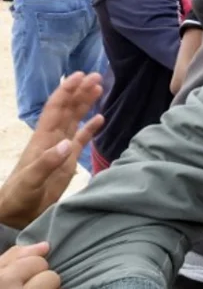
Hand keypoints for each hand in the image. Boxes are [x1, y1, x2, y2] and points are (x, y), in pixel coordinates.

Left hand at [0, 72, 103, 228]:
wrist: (16, 213)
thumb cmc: (20, 196)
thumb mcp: (31, 180)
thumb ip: (47, 162)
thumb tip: (66, 144)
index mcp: (43, 139)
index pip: (56, 109)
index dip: (67, 91)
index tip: (79, 76)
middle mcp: (52, 139)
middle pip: (67, 109)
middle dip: (80, 91)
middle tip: (96, 75)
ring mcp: (60, 149)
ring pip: (74, 119)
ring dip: (85, 104)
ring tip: (99, 88)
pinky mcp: (68, 161)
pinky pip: (81, 139)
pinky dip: (90, 127)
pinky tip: (100, 119)